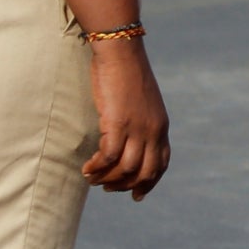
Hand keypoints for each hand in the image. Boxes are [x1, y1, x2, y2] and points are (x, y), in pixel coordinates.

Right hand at [84, 38, 170, 197]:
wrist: (121, 53)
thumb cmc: (126, 74)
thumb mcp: (142, 102)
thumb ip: (141, 122)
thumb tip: (130, 137)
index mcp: (161, 126)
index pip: (161, 164)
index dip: (149, 183)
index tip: (137, 195)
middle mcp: (153, 131)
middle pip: (144, 173)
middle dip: (126, 186)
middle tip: (108, 188)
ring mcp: (137, 129)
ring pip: (125, 169)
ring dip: (107, 179)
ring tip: (92, 178)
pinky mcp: (117, 124)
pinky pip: (108, 157)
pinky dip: (97, 167)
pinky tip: (87, 168)